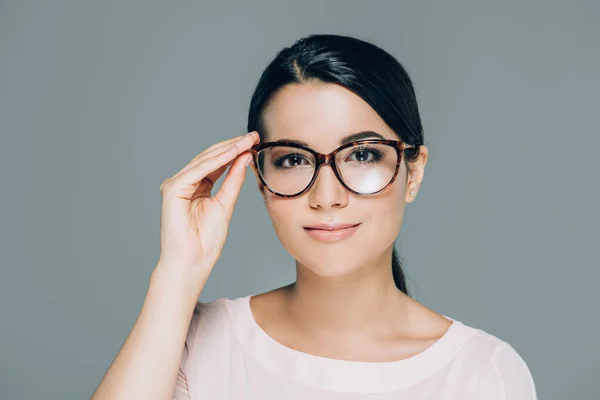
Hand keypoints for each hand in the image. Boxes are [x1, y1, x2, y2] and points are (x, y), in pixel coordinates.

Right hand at [156, 131, 258, 279]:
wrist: (193, 261)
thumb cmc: (206, 241)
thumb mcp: (226, 203)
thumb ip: (233, 180)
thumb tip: (245, 157)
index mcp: (196, 187)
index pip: (217, 163)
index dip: (236, 151)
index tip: (255, 141)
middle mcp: (184, 183)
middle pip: (210, 158)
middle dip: (233, 145)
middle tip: (253, 135)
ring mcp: (176, 185)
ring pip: (205, 160)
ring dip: (227, 149)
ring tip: (247, 141)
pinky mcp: (173, 189)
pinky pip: (198, 170)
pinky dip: (217, 160)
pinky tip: (233, 152)